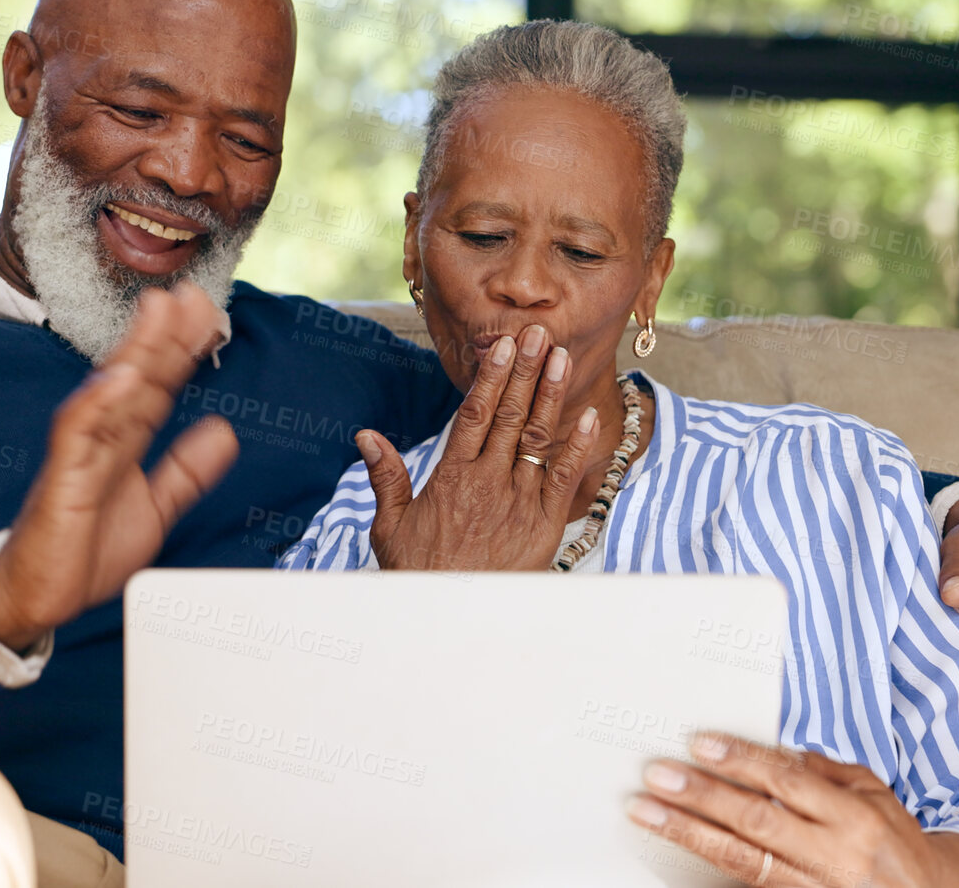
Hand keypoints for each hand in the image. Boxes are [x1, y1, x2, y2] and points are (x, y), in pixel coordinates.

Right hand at [0, 284, 237, 650]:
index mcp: (123, 441)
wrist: (39, 598)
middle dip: (164, 334)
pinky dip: (98, 402)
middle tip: (191, 294)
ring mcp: (78, 455)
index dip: (182, 351)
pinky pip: (76, 434)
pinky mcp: (61, 480)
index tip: (207, 315)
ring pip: (109, 393)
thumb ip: (186, 470)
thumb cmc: (85, 549)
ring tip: (159, 313)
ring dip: (134, 350)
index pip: (158, 386)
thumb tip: (224, 432)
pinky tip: (121, 376)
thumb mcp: (155, 507)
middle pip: (137, 376)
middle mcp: (100, 438)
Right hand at [359, 324, 597, 570]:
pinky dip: (580, 447)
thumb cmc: (419, 574)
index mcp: (451, 477)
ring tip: (563, 358)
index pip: (474, 415)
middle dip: (526, 372)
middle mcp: (488, 482)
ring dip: (552, 396)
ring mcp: (519, 502)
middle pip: (510, 416)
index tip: (503, 347)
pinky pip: (565, 479)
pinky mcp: (544, 526)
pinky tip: (591, 416)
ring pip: (539, 439)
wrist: (451, 623)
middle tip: (540, 335)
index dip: (492, 378)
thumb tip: (367, 436)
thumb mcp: (391, 526)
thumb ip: (385, 477)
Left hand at [627, 733, 958, 887]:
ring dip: (690, 834)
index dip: (741, 761)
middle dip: (701, 796)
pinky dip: (711, 870)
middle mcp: (834, 854)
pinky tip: (679, 852)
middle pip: (757, 821)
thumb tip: (773, 750)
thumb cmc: (894, 841)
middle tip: (657, 776)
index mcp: (854, 816)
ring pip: (743, 860)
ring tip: (648, 812)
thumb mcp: (874, 794)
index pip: (788, 782)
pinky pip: (750, 887)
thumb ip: (824, 771)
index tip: (700, 743)